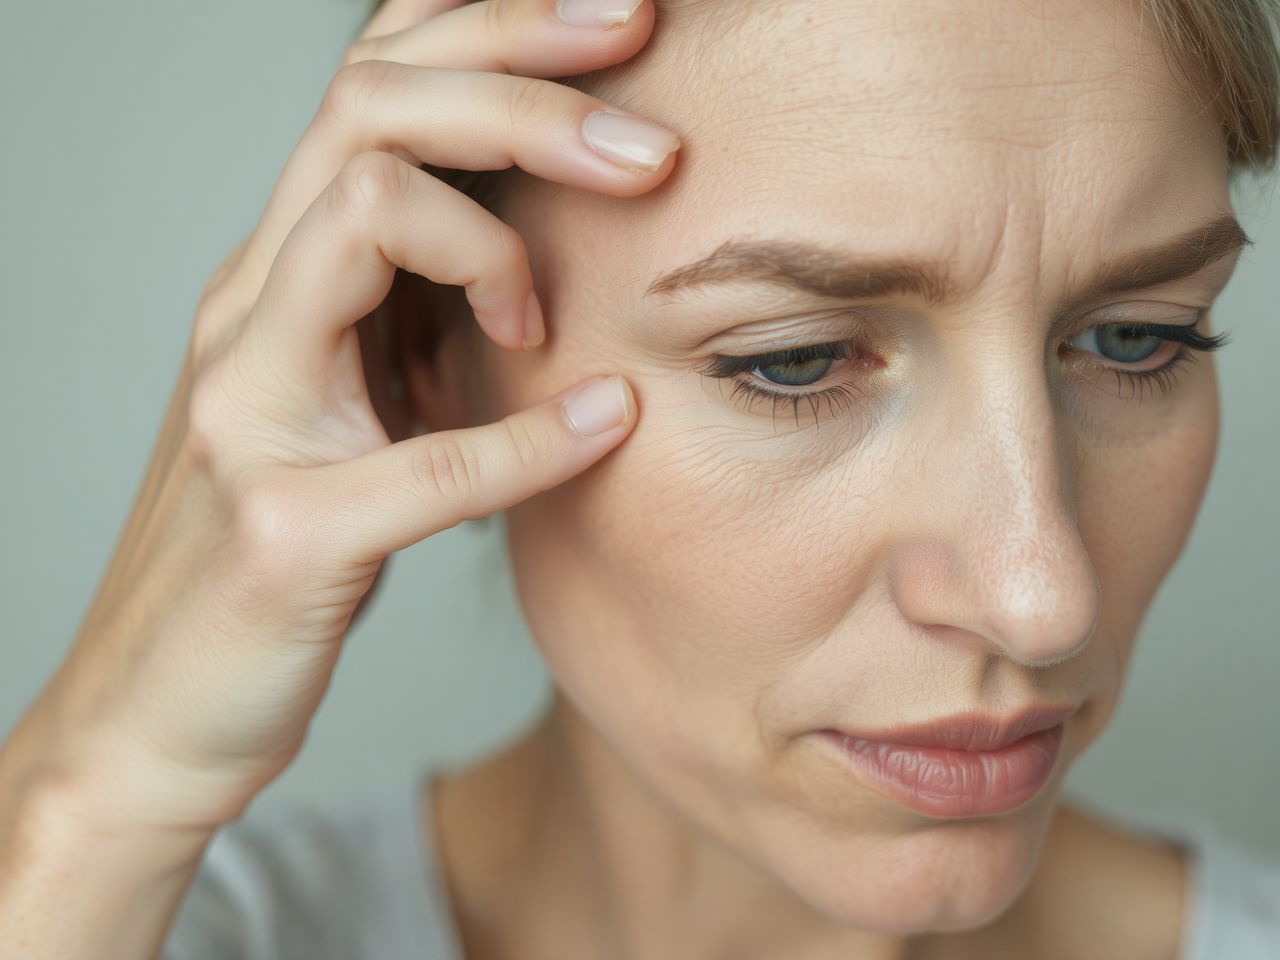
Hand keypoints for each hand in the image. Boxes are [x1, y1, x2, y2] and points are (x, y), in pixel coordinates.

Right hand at [7, 0, 675, 835]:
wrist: (158, 708)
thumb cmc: (282, 550)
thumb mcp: (346, 403)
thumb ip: (413, 319)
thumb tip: (539, 253)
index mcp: (277, 273)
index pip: (370, 84)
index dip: (495, 30)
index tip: (621, 31)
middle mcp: (249, 309)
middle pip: (369, 108)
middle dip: (526, 90)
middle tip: (650, 139)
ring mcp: (252, 411)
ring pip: (364, 218)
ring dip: (504, 242)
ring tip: (560, 315)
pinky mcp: (286, 530)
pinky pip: (427, 460)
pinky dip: (534, 438)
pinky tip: (612, 424)